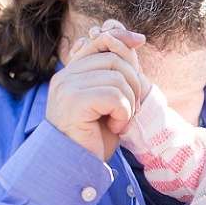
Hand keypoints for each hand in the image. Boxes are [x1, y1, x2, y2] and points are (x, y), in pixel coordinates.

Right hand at [46, 20, 145, 160]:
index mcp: (72, 73)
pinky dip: (123, 112)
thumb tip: (132, 39)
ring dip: (129, 101)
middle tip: (129, 108)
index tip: (140, 41)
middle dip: (133, 82)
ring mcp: (66, 87)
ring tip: (120, 119)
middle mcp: (65, 76)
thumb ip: (118, 72)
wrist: (76, 167)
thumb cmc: (95, 137)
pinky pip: (114, 95)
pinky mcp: (73, 102)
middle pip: (114, 58)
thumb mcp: (111, 100)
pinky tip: (114, 126)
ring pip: (117, 77)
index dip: (122, 37)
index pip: (100, 40)